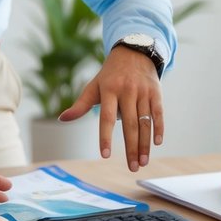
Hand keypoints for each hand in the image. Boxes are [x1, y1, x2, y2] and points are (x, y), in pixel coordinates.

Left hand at [59, 46, 162, 171]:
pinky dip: (158, 128)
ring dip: (145, 144)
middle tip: (133, 168)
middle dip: (131, 148)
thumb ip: (80, 105)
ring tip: (143, 161)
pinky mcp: (156, 92)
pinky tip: (156, 143)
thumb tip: (61, 118)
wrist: (134, 52)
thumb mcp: (93, 86)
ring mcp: (143, 92)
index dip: (105, 137)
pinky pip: (158, 113)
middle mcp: (127, 91)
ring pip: (145, 122)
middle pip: (130, 125)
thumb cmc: (109, 75)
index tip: (105, 155)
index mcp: (108, 90)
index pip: (106, 118)